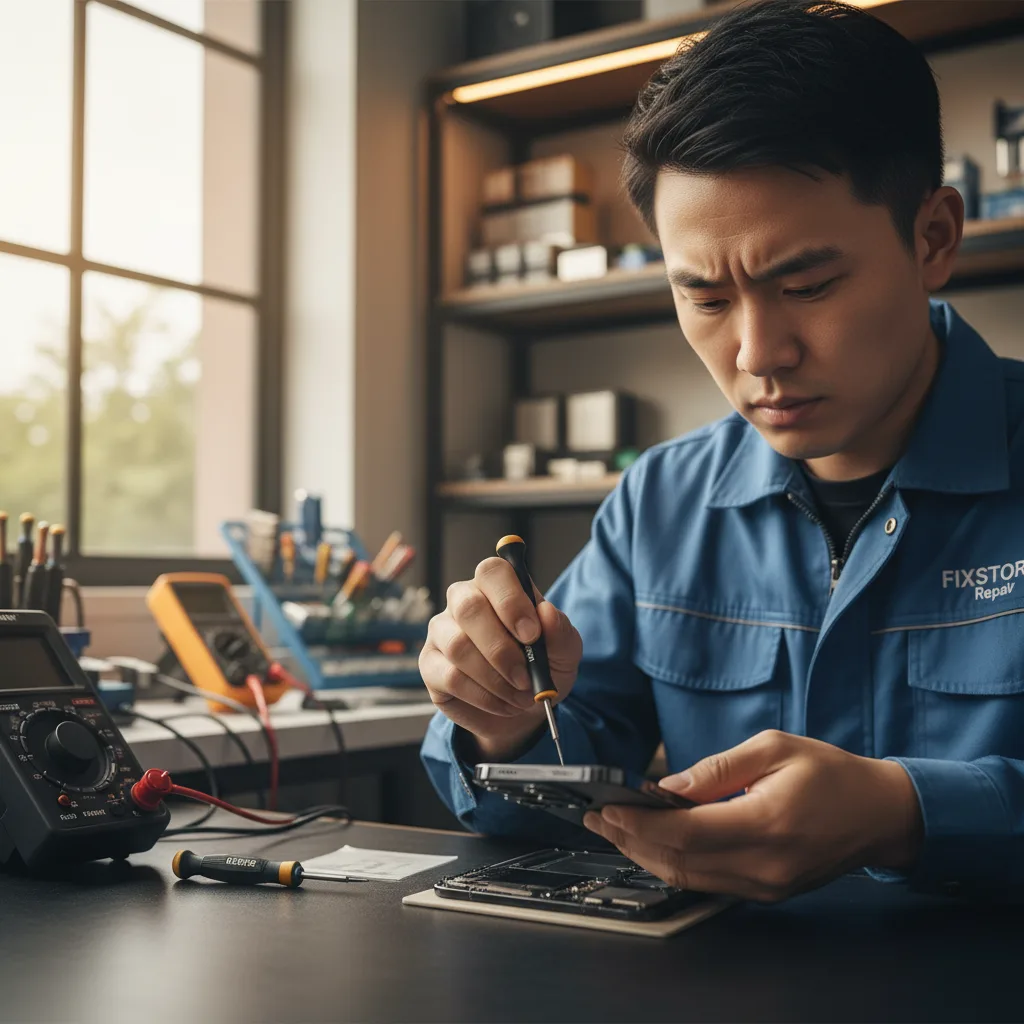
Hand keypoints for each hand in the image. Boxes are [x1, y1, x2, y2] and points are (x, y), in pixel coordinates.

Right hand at [418, 558, 581, 759]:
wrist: (526, 708)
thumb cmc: (542, 667)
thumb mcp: (564, 652)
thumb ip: (559, 631)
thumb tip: (546, 612)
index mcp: (497, 587)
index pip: (492, 572)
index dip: (510, 600)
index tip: (532, 635)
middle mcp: (463, 601)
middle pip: (468, 607)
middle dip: (501, 648)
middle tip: (526, 676)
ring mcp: (442, 631)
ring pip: (458, 646)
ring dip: (495, 678)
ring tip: (520, 694)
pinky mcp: (430, 664)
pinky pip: (451, 677)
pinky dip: (484, 696)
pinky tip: (502, 703)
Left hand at [584, 730, 922, 901]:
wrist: (881, 814)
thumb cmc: (831, 774)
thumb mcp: (774, 748)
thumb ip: (718, 768)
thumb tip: (667, 786)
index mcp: (767, 824)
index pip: (685, 833)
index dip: (639, 823)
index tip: (607, 807)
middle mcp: (764, 865)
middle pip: (680, 861)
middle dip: (630, 840)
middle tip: (597, 817)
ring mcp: (767, 886)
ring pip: (690, 878)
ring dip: (646, 855)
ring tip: (615, 830)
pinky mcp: (768, 892)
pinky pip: (709, 883)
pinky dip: (675, 864)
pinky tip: (654, 844)